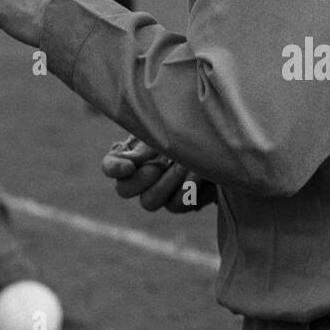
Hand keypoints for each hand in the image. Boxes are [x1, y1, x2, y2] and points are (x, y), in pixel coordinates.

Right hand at [100, 136, 216, 213]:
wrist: (220, 138)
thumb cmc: (188, 125)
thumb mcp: (165, 126)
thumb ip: (147, 139)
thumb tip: (132, 160)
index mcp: (130, 154)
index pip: (110, 167)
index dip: (115, 169)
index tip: (129, 166)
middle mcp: (140, 176)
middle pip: (124, 190)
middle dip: (142, 178)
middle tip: (158, 166)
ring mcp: (159, 191)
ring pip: (149, 202)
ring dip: (166, 183)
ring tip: (185, 165)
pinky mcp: (180, 201)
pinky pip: (176, 204)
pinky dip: (188, 189)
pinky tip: (200, 174)